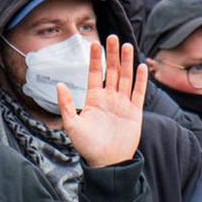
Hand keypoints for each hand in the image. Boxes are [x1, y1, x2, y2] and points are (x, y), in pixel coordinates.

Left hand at [59, 35, 145, 168]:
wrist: (108, 163)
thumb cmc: (87, 146)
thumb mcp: (72, 125)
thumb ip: (67, 104)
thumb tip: (60, 84)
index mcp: (94, 99)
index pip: (95, 74)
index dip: (95, 59)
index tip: (94, 43)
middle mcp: (109, 98)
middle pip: (113, 71)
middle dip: (113, 54)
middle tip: (113, 37)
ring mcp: (123, 104)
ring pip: (126, 78)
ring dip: (127, 62)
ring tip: (127, 45)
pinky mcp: (135, 112)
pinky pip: (139, 93)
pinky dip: (140, 80)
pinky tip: (140, 67)